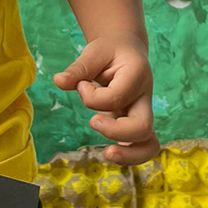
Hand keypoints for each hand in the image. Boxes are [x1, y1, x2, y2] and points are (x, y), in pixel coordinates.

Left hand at [53, 35, 158, 165]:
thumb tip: (59, 81)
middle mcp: (144, 97)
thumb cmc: (109, 52)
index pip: (116, 97)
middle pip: (142, 126)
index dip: (92, 97)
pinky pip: (142, 148)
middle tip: (93, 121)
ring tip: (107, 153)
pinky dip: (129, 156)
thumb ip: (78, 68)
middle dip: (115, 131)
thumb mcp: (93, 53)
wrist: (125, 51)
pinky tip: (110, 153)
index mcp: (137, 75)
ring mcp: (142, 114)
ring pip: (149, 144)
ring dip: (129, 155)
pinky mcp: (136, 125)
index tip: (82, 85)